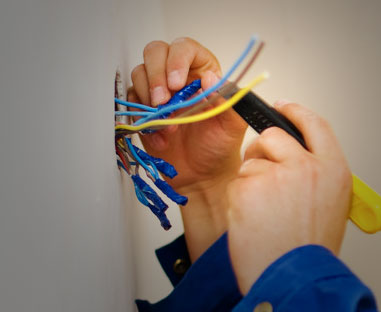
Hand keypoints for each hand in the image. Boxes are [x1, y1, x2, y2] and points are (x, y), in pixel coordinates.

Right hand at [128, 37, 247, 259]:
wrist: (202, 177)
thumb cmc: (220, 149)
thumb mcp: (232, 126)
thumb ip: (227, 100)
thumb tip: (211, 78)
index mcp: (204, 74)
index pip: (186, 48)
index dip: (178, 59)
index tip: (177, 83)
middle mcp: (180, 79)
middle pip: (156, 52)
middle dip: (155, 75)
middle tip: (164, 102)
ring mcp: (160, 93)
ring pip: (139, 73)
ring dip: (149, 98)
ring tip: (168, 125)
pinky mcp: (144, 111)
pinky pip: (132, 102)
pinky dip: (142, 118)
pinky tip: (159, 137)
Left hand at [227, 102, 352, 293]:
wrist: (295, 280)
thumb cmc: (310, 252)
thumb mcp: (331, 206)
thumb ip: (316, 175)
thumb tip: (294, 154)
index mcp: (334, 169)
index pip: (315, 124)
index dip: (296, 113)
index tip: (283, 108)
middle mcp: (308, 166)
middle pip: (274, 138)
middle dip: (263, 153)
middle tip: (264, 182)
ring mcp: (277, 175)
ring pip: (251, 163)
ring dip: (251, 185)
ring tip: (265, 217)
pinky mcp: (248, 187)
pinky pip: (236, 183)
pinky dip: (239, 202)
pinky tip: (253, 224)